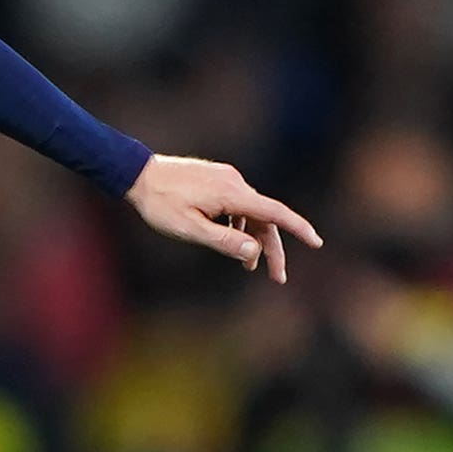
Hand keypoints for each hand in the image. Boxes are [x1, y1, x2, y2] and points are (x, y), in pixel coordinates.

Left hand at [125, 155, 322, 284]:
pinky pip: (238, 205)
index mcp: (232, 194)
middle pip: (265, 218)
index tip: (316, 242)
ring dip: (254, 239)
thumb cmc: (160, 204)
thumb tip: (255, 252)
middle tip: (276, 278)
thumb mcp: (189, 229)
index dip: (299, 229)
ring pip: (251, 213)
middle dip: (272, 249)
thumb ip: (223, 241)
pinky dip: (240, 225)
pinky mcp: (217, 179)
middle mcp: (235, 183)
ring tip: (248, 267)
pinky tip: (232, 241)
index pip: (275, 213)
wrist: (136, 173)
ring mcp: (226, 179)